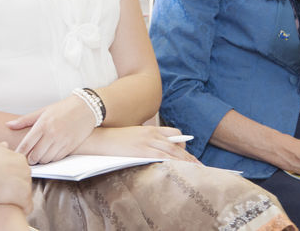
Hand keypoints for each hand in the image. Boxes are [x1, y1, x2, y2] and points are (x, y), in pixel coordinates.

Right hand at [0, 142, 32, 212]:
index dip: (13, 177)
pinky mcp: (25, 197)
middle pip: (25, 181)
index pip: (21, 169)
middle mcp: (26, 170)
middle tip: (5, 193)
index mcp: (20, 159)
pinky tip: (16, 210)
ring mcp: (27, 183)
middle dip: (17, 187)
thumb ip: (1, 147)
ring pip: (26, 194)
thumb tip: (5, 144)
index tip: (4, 181)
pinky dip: (23, 209)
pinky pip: (28, 206)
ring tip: (8, 203)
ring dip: (19, 198)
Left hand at [6, 95, 95, 163]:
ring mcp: (61, 141)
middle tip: (28, 158)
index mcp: (42, 124)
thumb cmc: (63, 108)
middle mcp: (51, 134)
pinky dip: (51, 159)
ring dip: (40, 160)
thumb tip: (8, 125)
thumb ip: (25, 120)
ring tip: (39, 156)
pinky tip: (49, 154)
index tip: (16, 156)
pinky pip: (57, 159)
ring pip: (45, 159)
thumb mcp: (43, 111)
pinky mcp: (70, 146)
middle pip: (35, 156)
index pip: (26, 144)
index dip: (19, 153)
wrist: (86, 107)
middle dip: (30, 159)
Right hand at [82, 126, 200, 163]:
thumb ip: (146, 139)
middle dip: (189, 156)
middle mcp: (152, 134)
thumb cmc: (114, 139)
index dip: (183, 143)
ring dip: (186, 161)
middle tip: (200, 166)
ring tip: (196, 170)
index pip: (174, 133)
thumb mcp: (133, 135)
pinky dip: (174, 163)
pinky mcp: (142, 151)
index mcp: (150, 129)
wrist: (99, 137)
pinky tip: (180, 169)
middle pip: (177, 144)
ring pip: (173, 152)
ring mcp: (148, 142)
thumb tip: (155, 149)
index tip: (190, 153)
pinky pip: (163, 157)